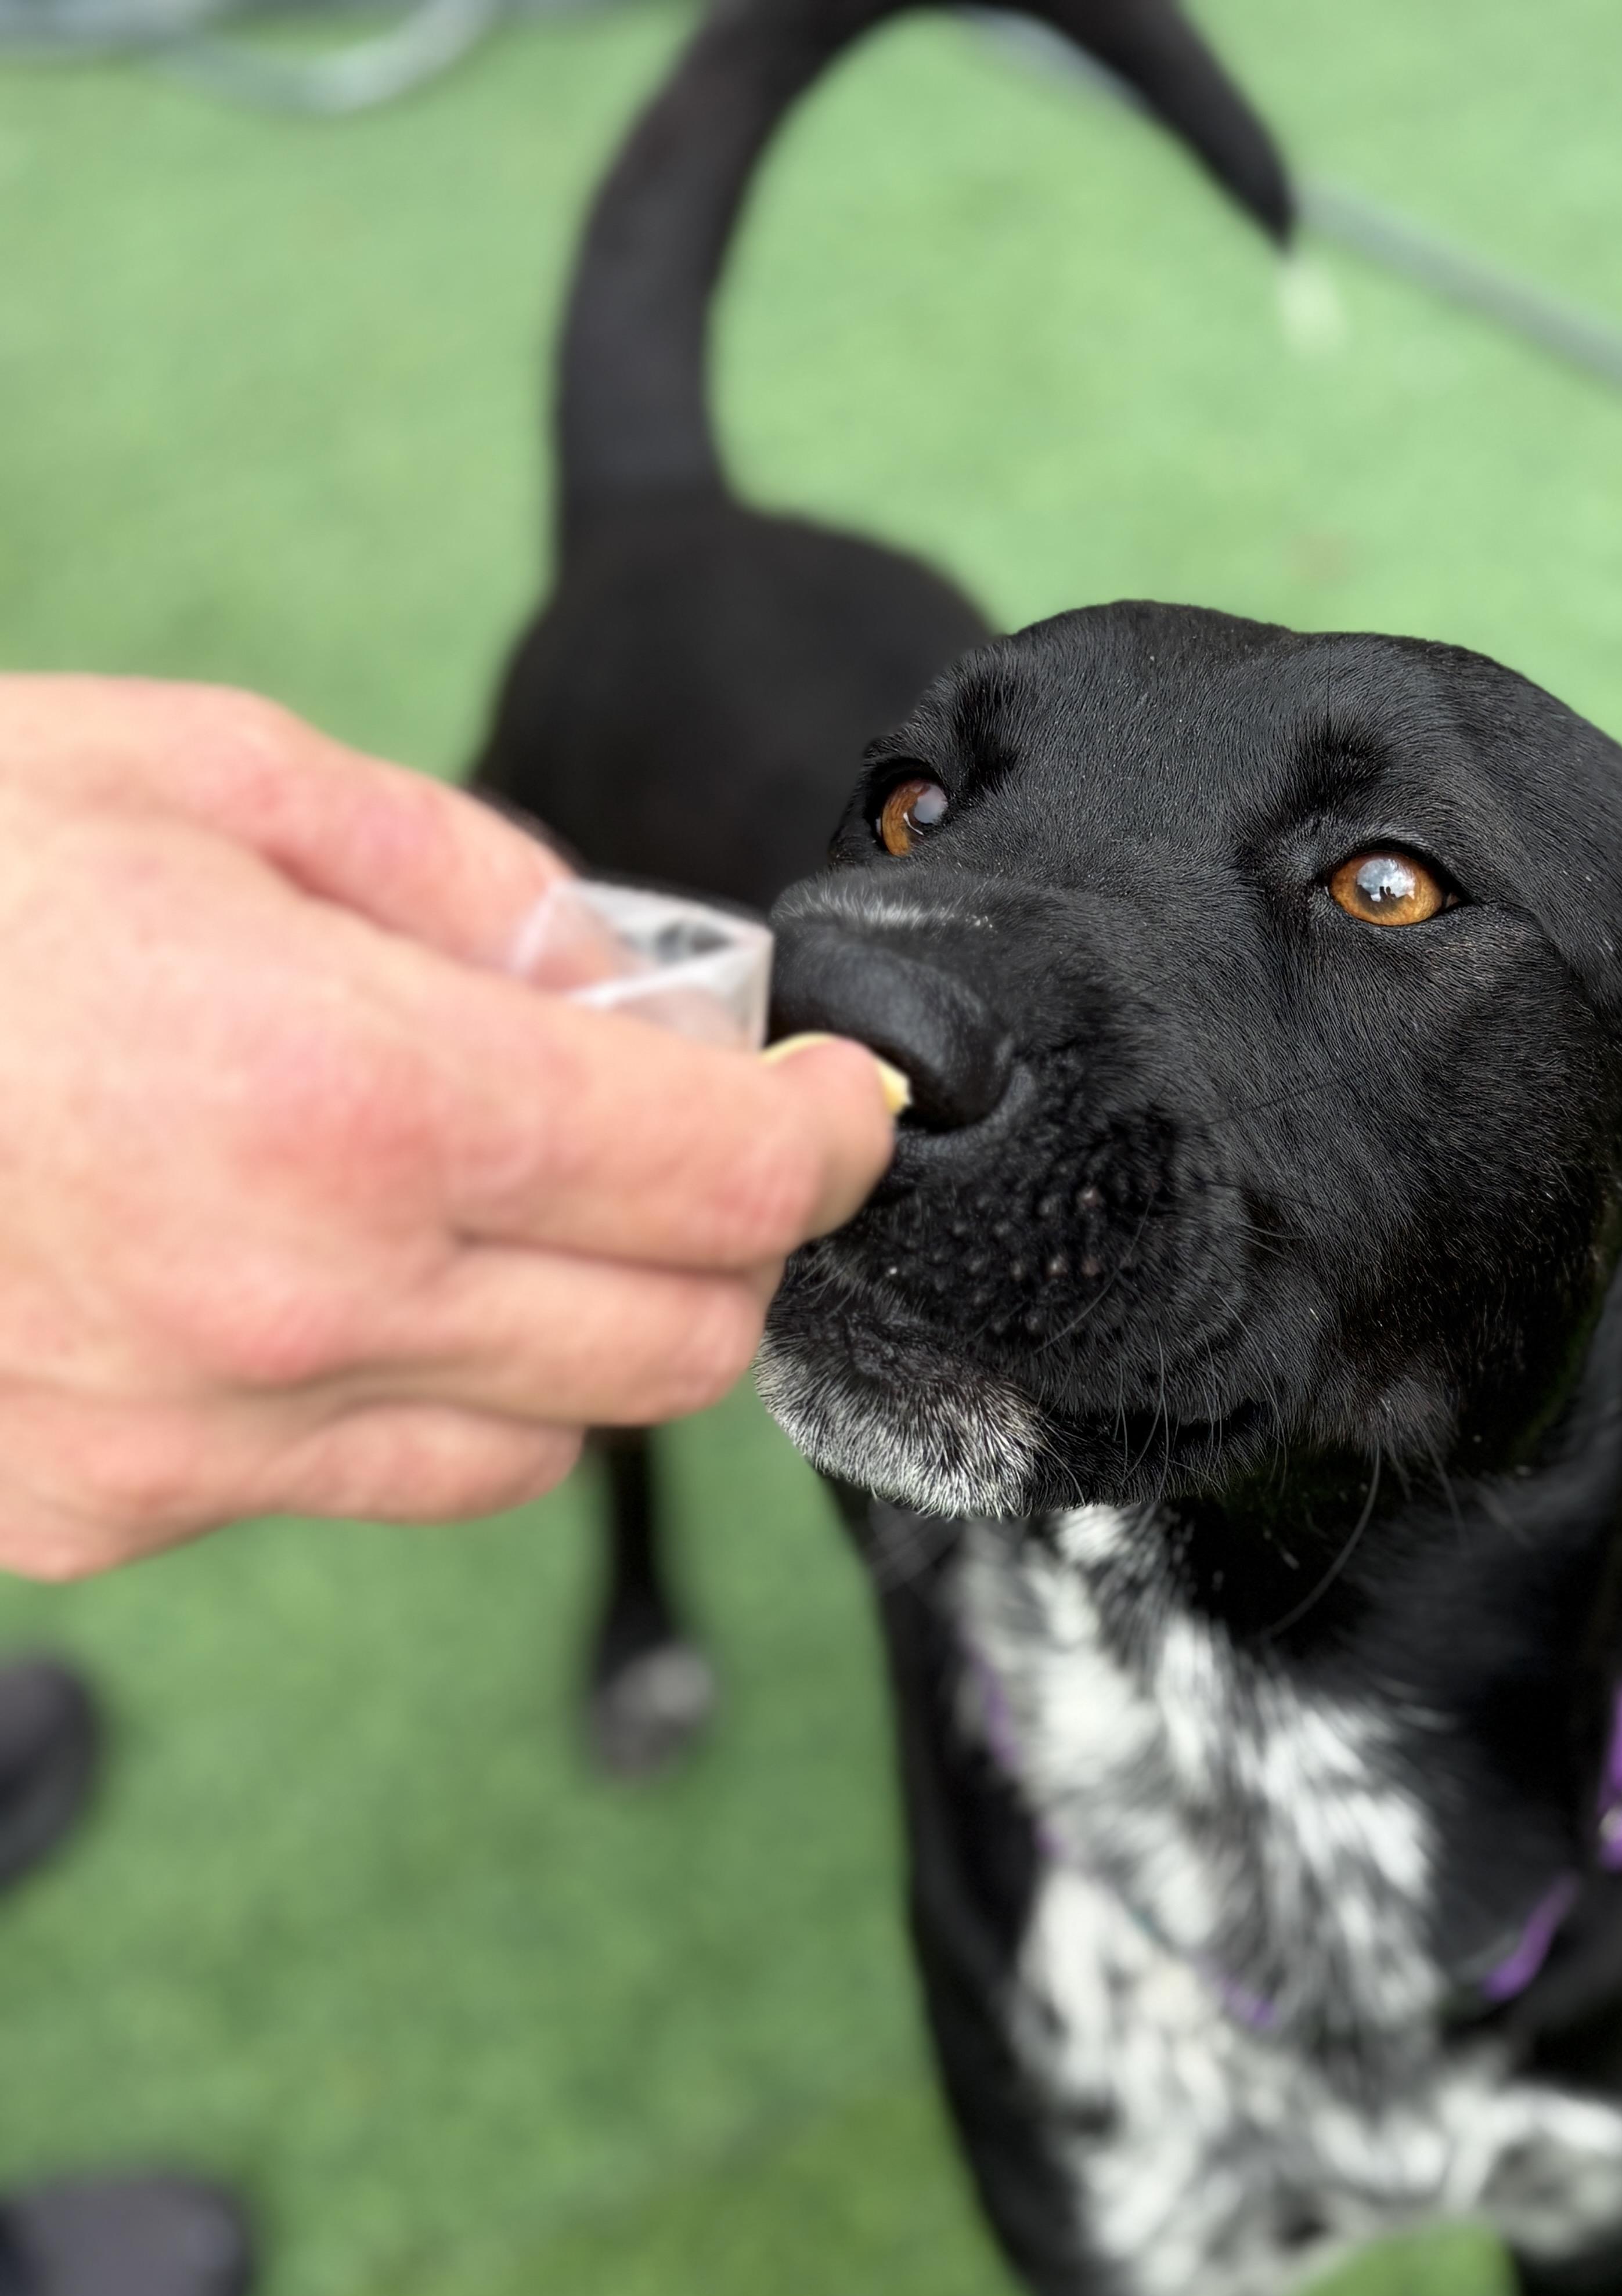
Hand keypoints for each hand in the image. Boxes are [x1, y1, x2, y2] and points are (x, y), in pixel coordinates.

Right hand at [0, 675, 893, 1577]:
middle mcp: (304, 1307)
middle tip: (683, 1150)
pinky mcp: (107, 1516)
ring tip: (469, 1205)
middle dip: (723, 1249)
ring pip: (534, 1444)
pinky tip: (300, 1280)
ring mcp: (201, 1440)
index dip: (823, 1140)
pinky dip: (392, 1395)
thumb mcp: (187, 775)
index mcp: (350, 1098)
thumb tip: (602, 974)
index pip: (721, 1180)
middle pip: (673, 1349)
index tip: (836, 1108)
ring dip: (565, 1337)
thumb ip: (450, 875)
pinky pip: (347, 1484)